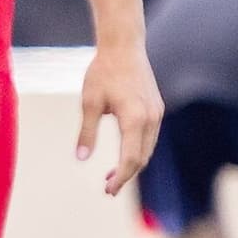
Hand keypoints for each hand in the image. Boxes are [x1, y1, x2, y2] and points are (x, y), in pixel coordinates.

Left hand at [74, 37, 163, 195]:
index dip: (120, 178)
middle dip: (126, 175)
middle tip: (107, 188)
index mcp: (135, 119)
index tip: (108, 190)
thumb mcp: (89, 102)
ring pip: (148, 149)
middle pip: (142, 158)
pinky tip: (123, 154)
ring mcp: (157, 113)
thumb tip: (81, 158)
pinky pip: (150, 137)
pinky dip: (138, 150)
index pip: (130, 159)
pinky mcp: (157, 108)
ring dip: (132, 164)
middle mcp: (151, 119)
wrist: (123, 47)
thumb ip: (86, 132)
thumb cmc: (102, 72)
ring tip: (111, 175)